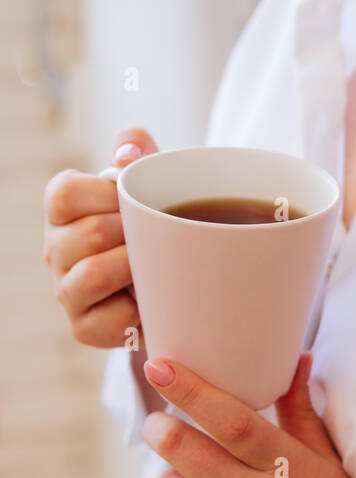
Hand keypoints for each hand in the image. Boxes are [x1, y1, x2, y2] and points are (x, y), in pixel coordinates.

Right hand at [43, 127, 159, 348]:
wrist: (176, 279)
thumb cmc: (156, 222)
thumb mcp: (150, 180)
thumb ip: (137, 150)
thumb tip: (129, 151)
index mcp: (63, 210)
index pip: (64, 193)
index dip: (107, 194)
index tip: (134, 200)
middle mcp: (56, 249)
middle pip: (89, 233)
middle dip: (133, 232)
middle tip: (157, 235)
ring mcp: (66, 290)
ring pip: (95, 274)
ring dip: (135, 266)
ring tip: (156, 262)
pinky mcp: (83, 327)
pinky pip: (112, 316)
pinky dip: (139, 307)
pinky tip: (151, 298)